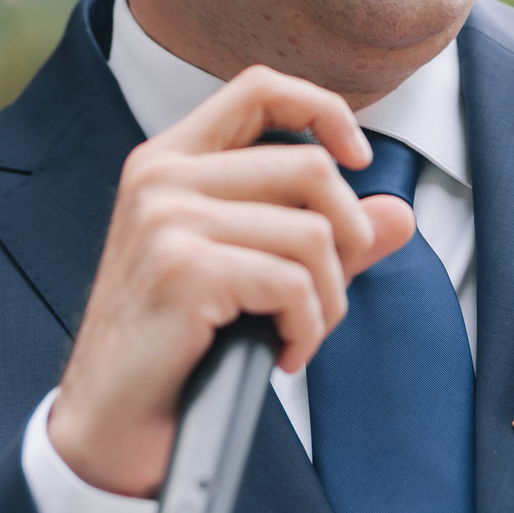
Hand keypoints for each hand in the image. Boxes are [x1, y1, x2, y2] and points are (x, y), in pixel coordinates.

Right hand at [48, 66, 413, 497]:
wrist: (114, 425)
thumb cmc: (180, 345)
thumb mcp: (256, 272)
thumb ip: (326, 236)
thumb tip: (400, 215)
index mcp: (172, 159)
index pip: (261, 87)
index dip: (324, 110)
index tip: (359, 160)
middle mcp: (163, 176)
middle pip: (311, 168)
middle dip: (349, 239)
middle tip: (328, 294)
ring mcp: (167, 219)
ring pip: (313, 233)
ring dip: (329, 298)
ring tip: (302, 331)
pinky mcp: (182, 269)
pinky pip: (294, 283)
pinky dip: (309, 327)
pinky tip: (285, 354)